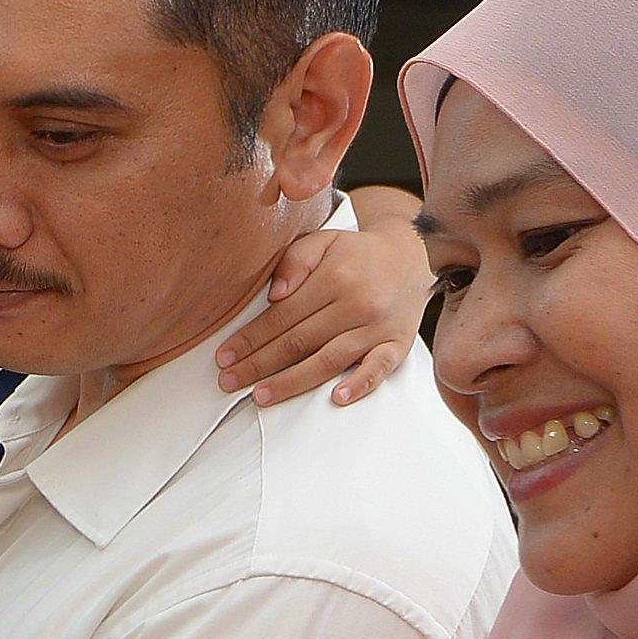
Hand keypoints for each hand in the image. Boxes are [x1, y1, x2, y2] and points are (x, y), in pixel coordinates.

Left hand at [221, 200, 434, 408]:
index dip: (251, 339)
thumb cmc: (359, 255)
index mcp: (335, 278)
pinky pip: (379, 368)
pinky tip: (337, 398)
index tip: (225, 356)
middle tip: (229, 381)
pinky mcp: (397, 345)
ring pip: (329, 360)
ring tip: (262, 395)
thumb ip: (295, 260)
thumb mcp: (324, 241)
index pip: (282, 316)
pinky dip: (359, 384)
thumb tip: (275, 294)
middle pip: (299, 342)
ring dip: (292, 381)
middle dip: (259, 365)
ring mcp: (378, 328)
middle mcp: (357, 304)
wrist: (412, 256)